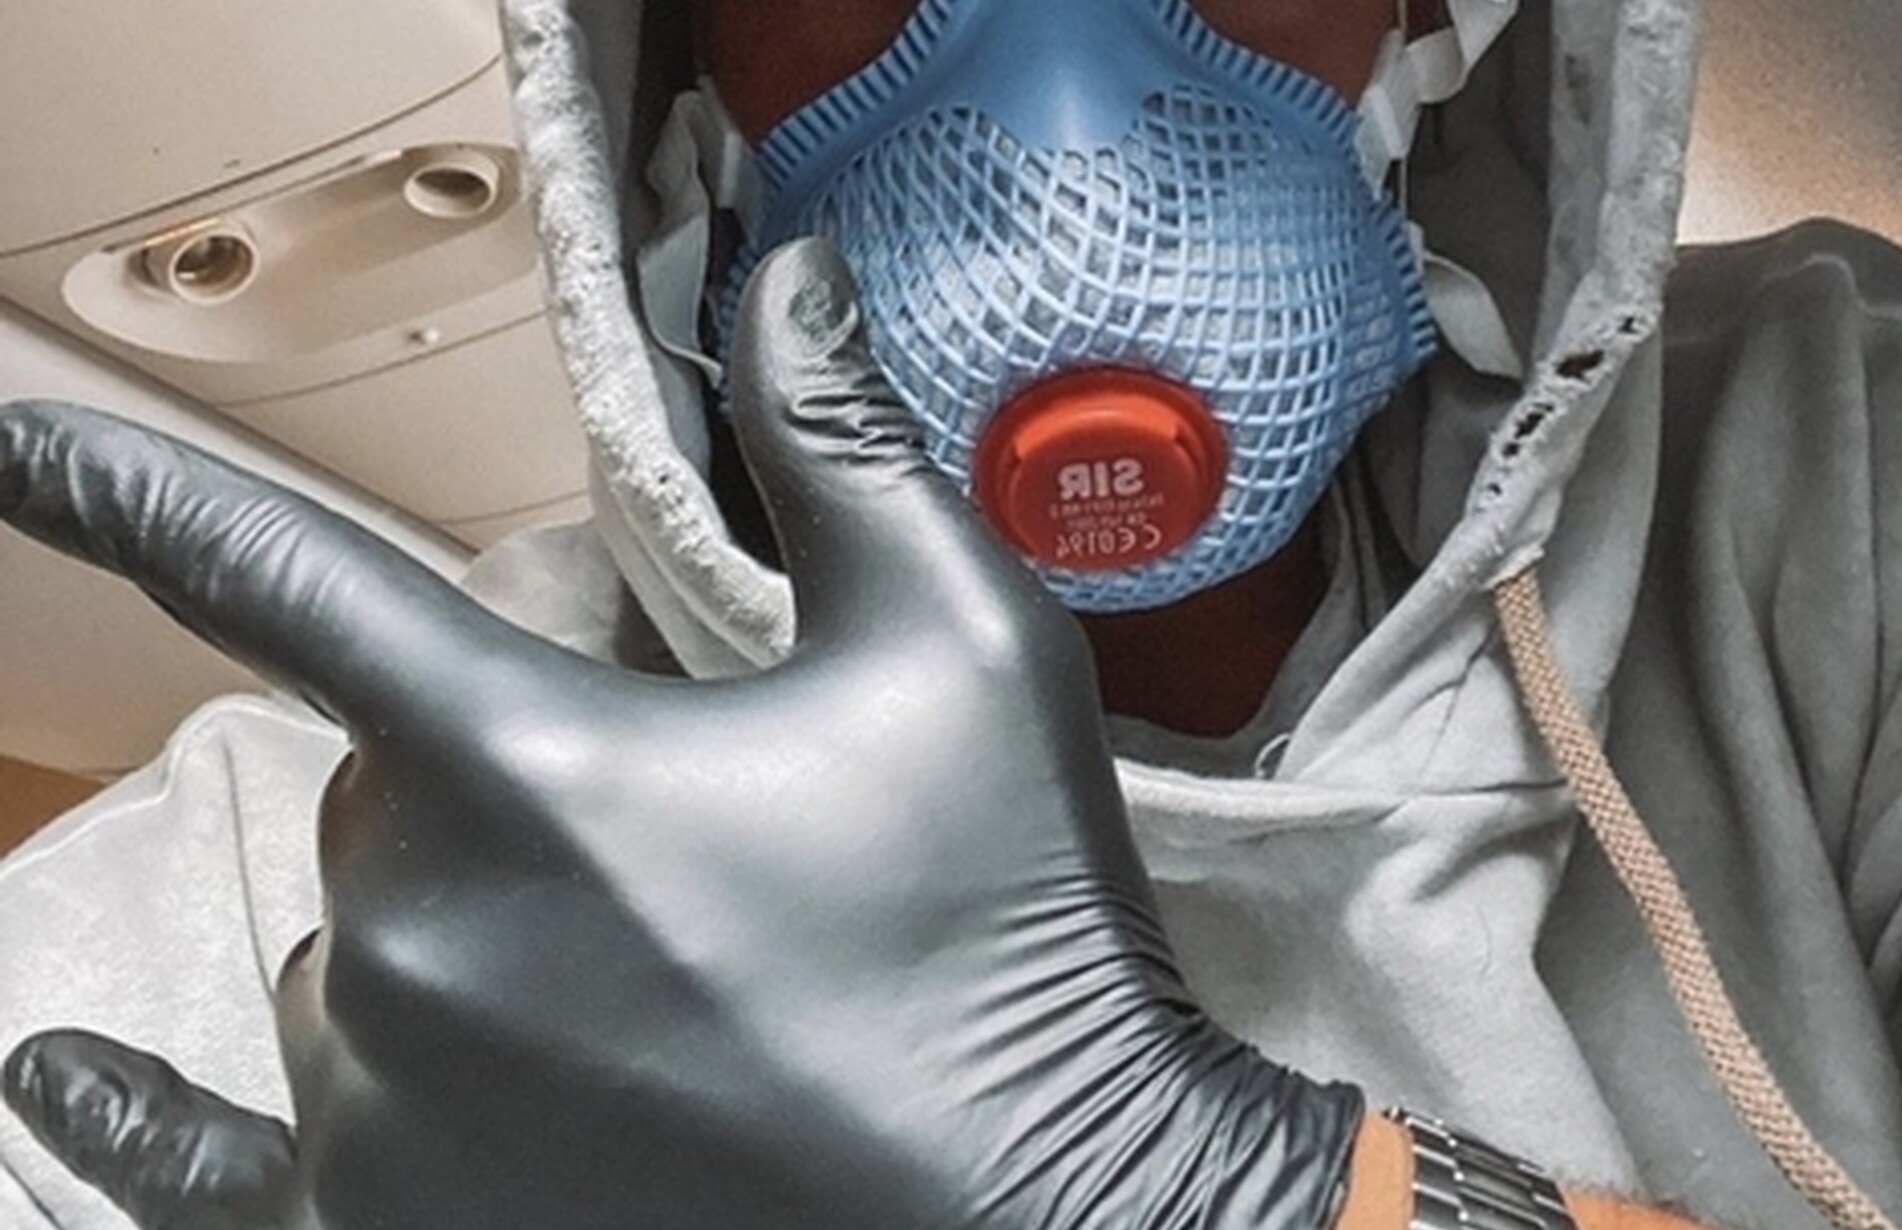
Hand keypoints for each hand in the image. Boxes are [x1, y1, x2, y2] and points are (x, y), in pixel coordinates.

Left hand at [0, 239, 1361, 1229]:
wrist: (1054, 1212)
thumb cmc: (1012, 941)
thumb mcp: (961, 657)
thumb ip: (839, 449)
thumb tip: (788, 275)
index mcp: (529, 769)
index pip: (273, 575)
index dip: (117, 488)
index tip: (10, 441)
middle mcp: (411, 939)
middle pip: (375, 777)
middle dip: (501, 755)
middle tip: (689, 813)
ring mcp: (384, 1110)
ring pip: (341, 951)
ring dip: (444, 926)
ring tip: (642, 976)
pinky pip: (205, 1171)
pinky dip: (145, 1119)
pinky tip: (63, 1083)